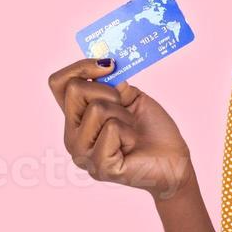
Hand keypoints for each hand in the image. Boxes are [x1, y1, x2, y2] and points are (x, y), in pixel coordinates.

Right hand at [47, 58, 193, 199]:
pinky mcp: (100, 167)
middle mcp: (72, 137)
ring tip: (131, 132)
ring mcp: (83, 155)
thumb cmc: (152, 130)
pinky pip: (111, 129)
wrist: (174, 160)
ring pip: (96, 109)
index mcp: (76, 118)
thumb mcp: (130, 98)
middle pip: (76, 90)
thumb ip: (111, 84)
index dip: (80, 67)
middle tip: (127, 109)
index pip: (58, 83)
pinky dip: (129, 132)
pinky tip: (132, 146)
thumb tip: (102, 64)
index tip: (110, 65)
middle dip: (110, 92)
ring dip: (123, 115)